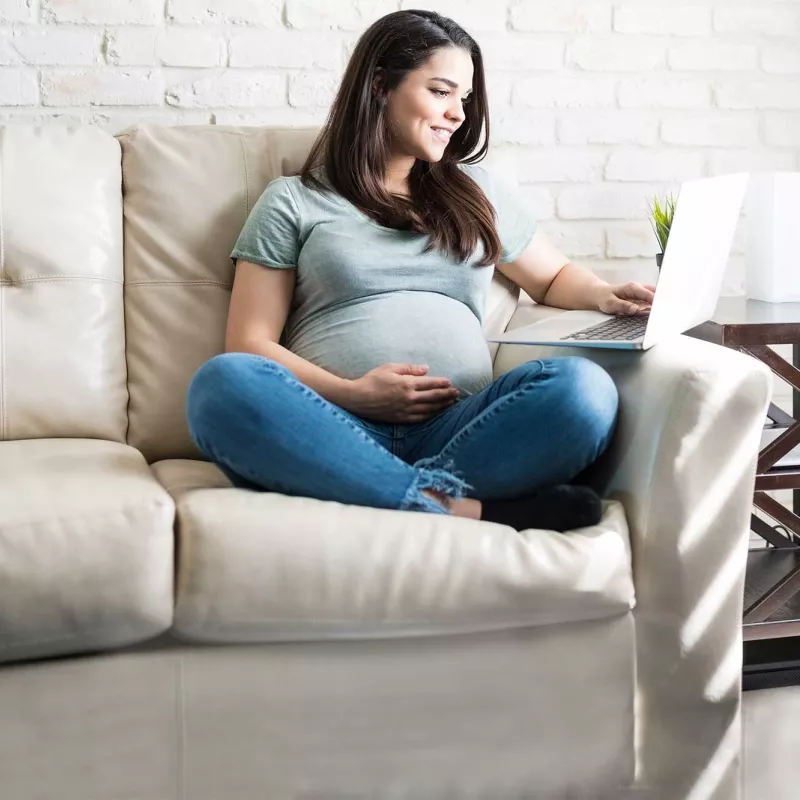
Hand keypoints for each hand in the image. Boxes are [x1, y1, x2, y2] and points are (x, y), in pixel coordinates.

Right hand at [344, 363, 460, 423]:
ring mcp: (405, 410)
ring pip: (429, 409)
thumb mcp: (390, 368)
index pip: (430, 383)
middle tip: (457, 394)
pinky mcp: (400, 419)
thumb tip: (426, 369)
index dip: (442, 383)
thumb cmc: (372, 380)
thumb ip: (409, 369)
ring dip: (442, 406)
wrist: (357, 398)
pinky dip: (430, 416)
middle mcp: (409, 398)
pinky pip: (419, 419)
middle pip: (433, 397)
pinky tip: (435, 414)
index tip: (450, 383)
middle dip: (447, 395)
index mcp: (407, 384)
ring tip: (451, 404)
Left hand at [596, 282, 655, 315]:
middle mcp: (640, 288)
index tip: (661, 311)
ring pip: (656, 298)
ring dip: (659, 307)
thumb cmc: (605, 298)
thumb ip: (623, 306)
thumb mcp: (610, 303)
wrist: (601, 294)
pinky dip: (655, 308)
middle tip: (663, 315)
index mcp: (633, 287)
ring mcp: (642, 293)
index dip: (657, 302)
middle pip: (657, 294)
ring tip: (661, 316)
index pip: (649, 294)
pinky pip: (652, 303)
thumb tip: (636, 309)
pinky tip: (656, 315)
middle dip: (661, 303)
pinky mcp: (643, 298)